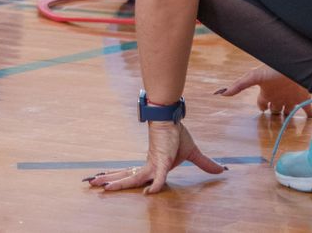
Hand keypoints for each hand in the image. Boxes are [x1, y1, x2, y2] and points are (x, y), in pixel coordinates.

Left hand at [86, 122, 224, 192]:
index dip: (119, 180)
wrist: (173, 118)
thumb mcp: (192, 154)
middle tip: (90, 184)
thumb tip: (222, 170)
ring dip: (117, 182)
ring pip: (134, 178)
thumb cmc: (177, 135)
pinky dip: (156, 185)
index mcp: (152, 166)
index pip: (132, 176)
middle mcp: (149, 166)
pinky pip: (160, 177)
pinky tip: (149, 193)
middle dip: (109, 181)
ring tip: (99, 185)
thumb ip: (204, 164)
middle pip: (127, 177)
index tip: (103, 184)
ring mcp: (155, 164)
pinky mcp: (164, 161)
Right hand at [217, 65, 311, 117]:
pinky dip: (310, 115)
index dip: (261, 108)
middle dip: (274, 113)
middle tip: (274, 121)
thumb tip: (221, 94)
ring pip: (289, 111)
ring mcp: (291, 97)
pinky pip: (307, 109)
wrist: (295, 64)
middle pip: (275, 109)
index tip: (261, 111)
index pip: (262, 104)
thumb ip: (239, 85)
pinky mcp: (304, 97)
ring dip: (290, 116)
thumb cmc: (272, 69)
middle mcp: (278, 96)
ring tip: (291, 123)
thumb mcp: (253, 77)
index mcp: (266, 92)